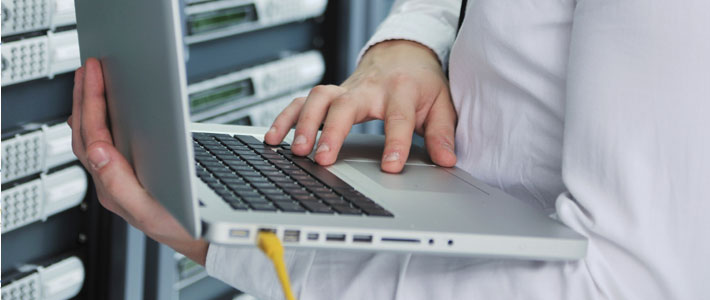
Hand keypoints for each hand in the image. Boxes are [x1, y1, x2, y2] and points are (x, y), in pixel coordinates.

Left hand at [68, 58, 207, 264]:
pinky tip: (107, 108)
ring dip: (89, 104)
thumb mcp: (152, 211)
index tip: (96, 73)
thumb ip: (120, 184)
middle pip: (85, 132)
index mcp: (112, 188)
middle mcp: (110, 181)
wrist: (201, 238)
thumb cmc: (184, 227)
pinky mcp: (129, 173)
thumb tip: (97, 151)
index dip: (92, 102)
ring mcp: (118, 177)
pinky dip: (102, 117)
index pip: (92, 136)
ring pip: (92, 135)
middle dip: (85, 96)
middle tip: (90, 67)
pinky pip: (105, 140)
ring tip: (92, 79)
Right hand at [264, 40, 456, 172]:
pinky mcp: (330, 93)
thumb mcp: (441, 105)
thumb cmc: (421, 84)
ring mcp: (345, 89)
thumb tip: (447, 160)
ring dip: (303, 124)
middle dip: (332, 132)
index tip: (390, 167)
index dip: (395, 143)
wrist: (403, 54)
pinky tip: (274, 138)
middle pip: (346, 105)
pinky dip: (285, 117)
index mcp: (400, 91)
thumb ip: (441, 133)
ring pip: (318, 98)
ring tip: (296, 152)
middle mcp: (368, 88)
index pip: (398, 118)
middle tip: (323, 159)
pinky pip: (302, 100)